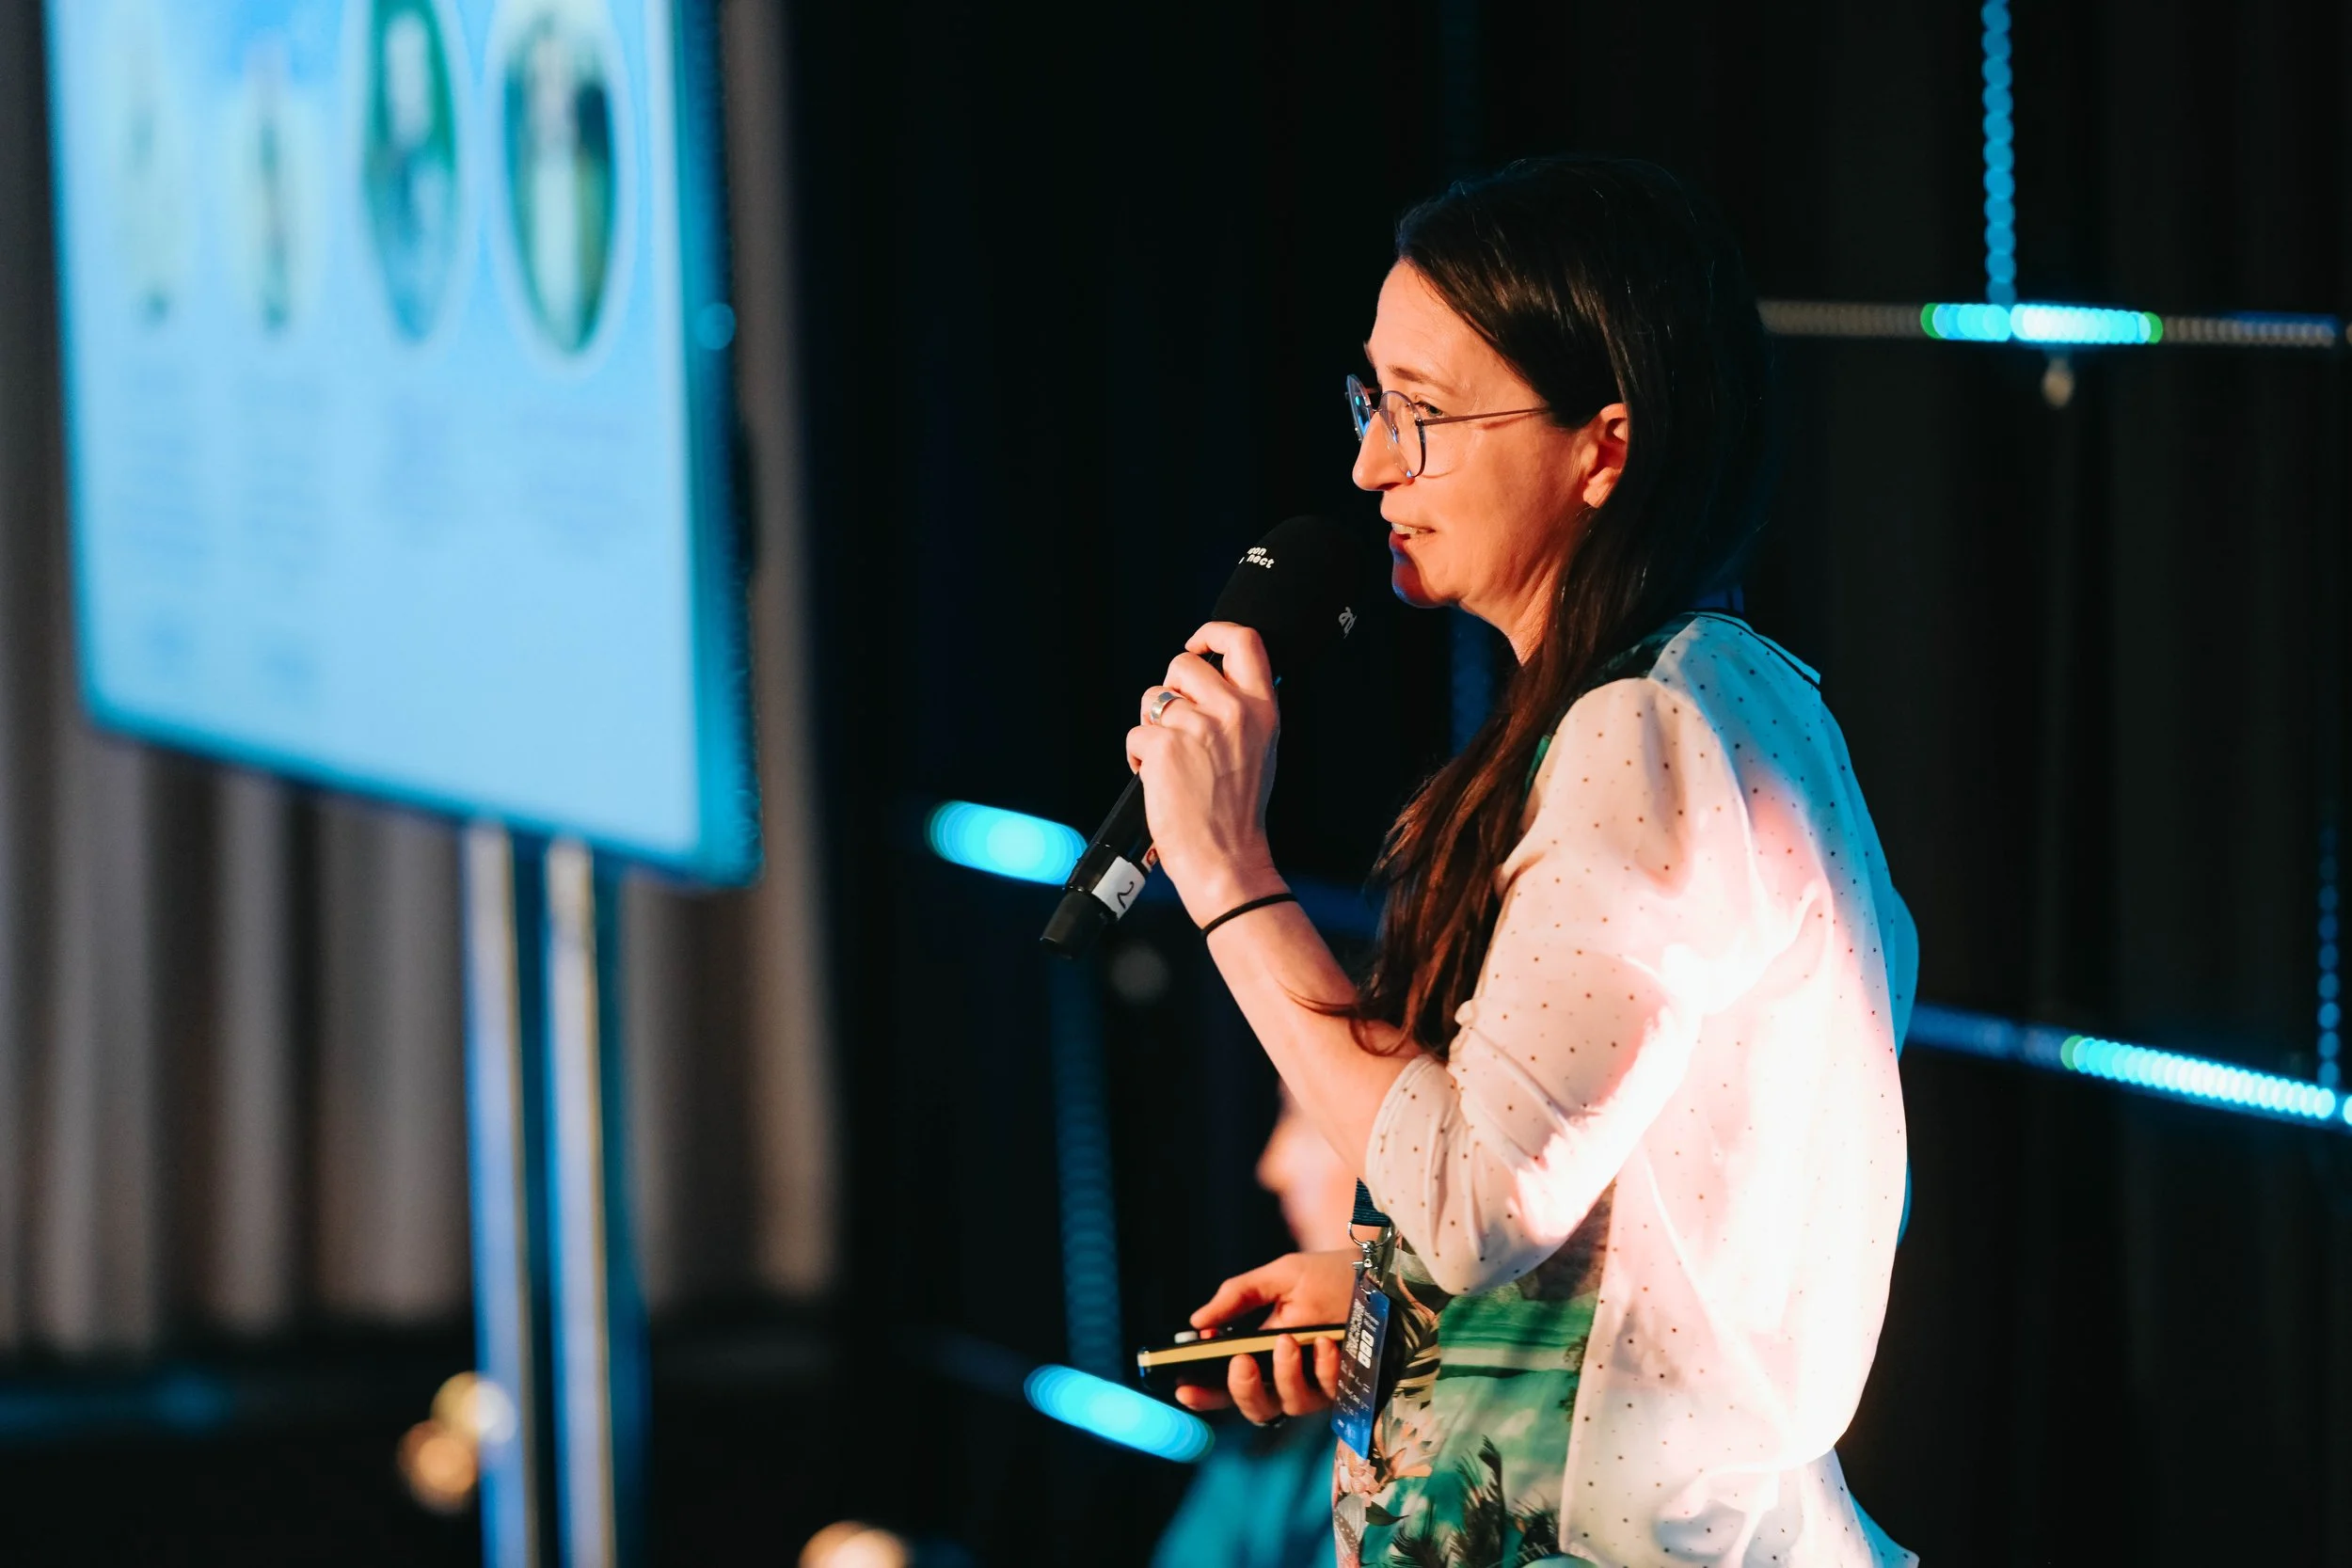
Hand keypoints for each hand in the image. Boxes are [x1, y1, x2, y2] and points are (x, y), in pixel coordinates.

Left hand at [1126, 623, 1286, 924]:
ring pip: (1152, 699)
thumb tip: (1207, 678)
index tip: (1197, 646)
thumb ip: (1240, 709)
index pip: (1244, 641)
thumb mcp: (1261, 749)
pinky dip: (1138, 758)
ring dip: (1152, 728)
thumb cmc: (1238, 812)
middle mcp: (1232, 711)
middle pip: (1183, 665)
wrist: (1226, 859)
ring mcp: (1197, 727)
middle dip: (1170, 691)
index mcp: (1262, 709)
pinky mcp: (1164, 746)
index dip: (1213, 633)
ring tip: (1170, 762)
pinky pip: (1136, 735)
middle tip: (1177, 727)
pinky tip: (1158, 781)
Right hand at [1172, 1250, 1355, 1421]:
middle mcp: (1288, 1376)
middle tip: (1241, 1361)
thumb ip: (1239, 1296)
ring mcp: (1319, 1385)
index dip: (1204, 1394)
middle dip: (1243, 1389)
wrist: (1384, 1272)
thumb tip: (1197, 1322)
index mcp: (1263, 1352)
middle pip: (1255, 1408)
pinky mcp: (1349, 1387)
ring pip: (1290, 1405)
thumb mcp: (1281, 1276)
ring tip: (1290, 1340)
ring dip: (1285, 1374)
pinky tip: (1327, 1343)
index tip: (1184, 1388)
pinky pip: (1330, 1391)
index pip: (1227, 1384)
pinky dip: (1325, 1368)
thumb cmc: (1329, 1275)